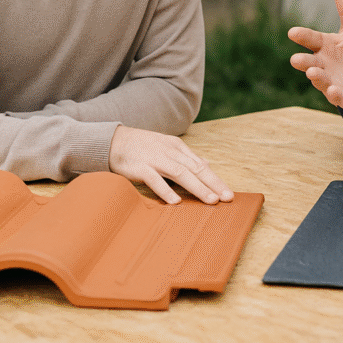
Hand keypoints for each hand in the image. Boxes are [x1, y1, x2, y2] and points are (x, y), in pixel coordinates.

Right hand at [108, 125, 233, 204]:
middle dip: (213, 184)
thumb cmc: (143, 147)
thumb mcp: (168, 148)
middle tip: (227, 198)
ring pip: (180, 173)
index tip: (228, 193)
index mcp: (178, 148)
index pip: (201, 165)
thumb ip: (187, 157)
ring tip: (210, 201)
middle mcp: (170, 152)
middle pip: (195, 169)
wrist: (113, 141)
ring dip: (197, 187)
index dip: (215, 180)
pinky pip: (155, 179)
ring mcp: (155, 159)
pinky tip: (176, 201)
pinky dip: (165, 190)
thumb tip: (208, 163)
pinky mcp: (140, 167)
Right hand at [287, 0, 342, 110]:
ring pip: (319, 80)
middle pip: (309, 62)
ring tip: (312, 73)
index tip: (293, 32)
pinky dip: (334, 94)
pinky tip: (334, 91)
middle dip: (302, 61)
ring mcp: (329, 81)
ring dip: (316, 77)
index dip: (303, 36)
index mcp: (323, 47)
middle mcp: (322, 64)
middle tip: (295, 60)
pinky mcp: (340, 96)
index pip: (311, 39)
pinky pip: (335, 97)